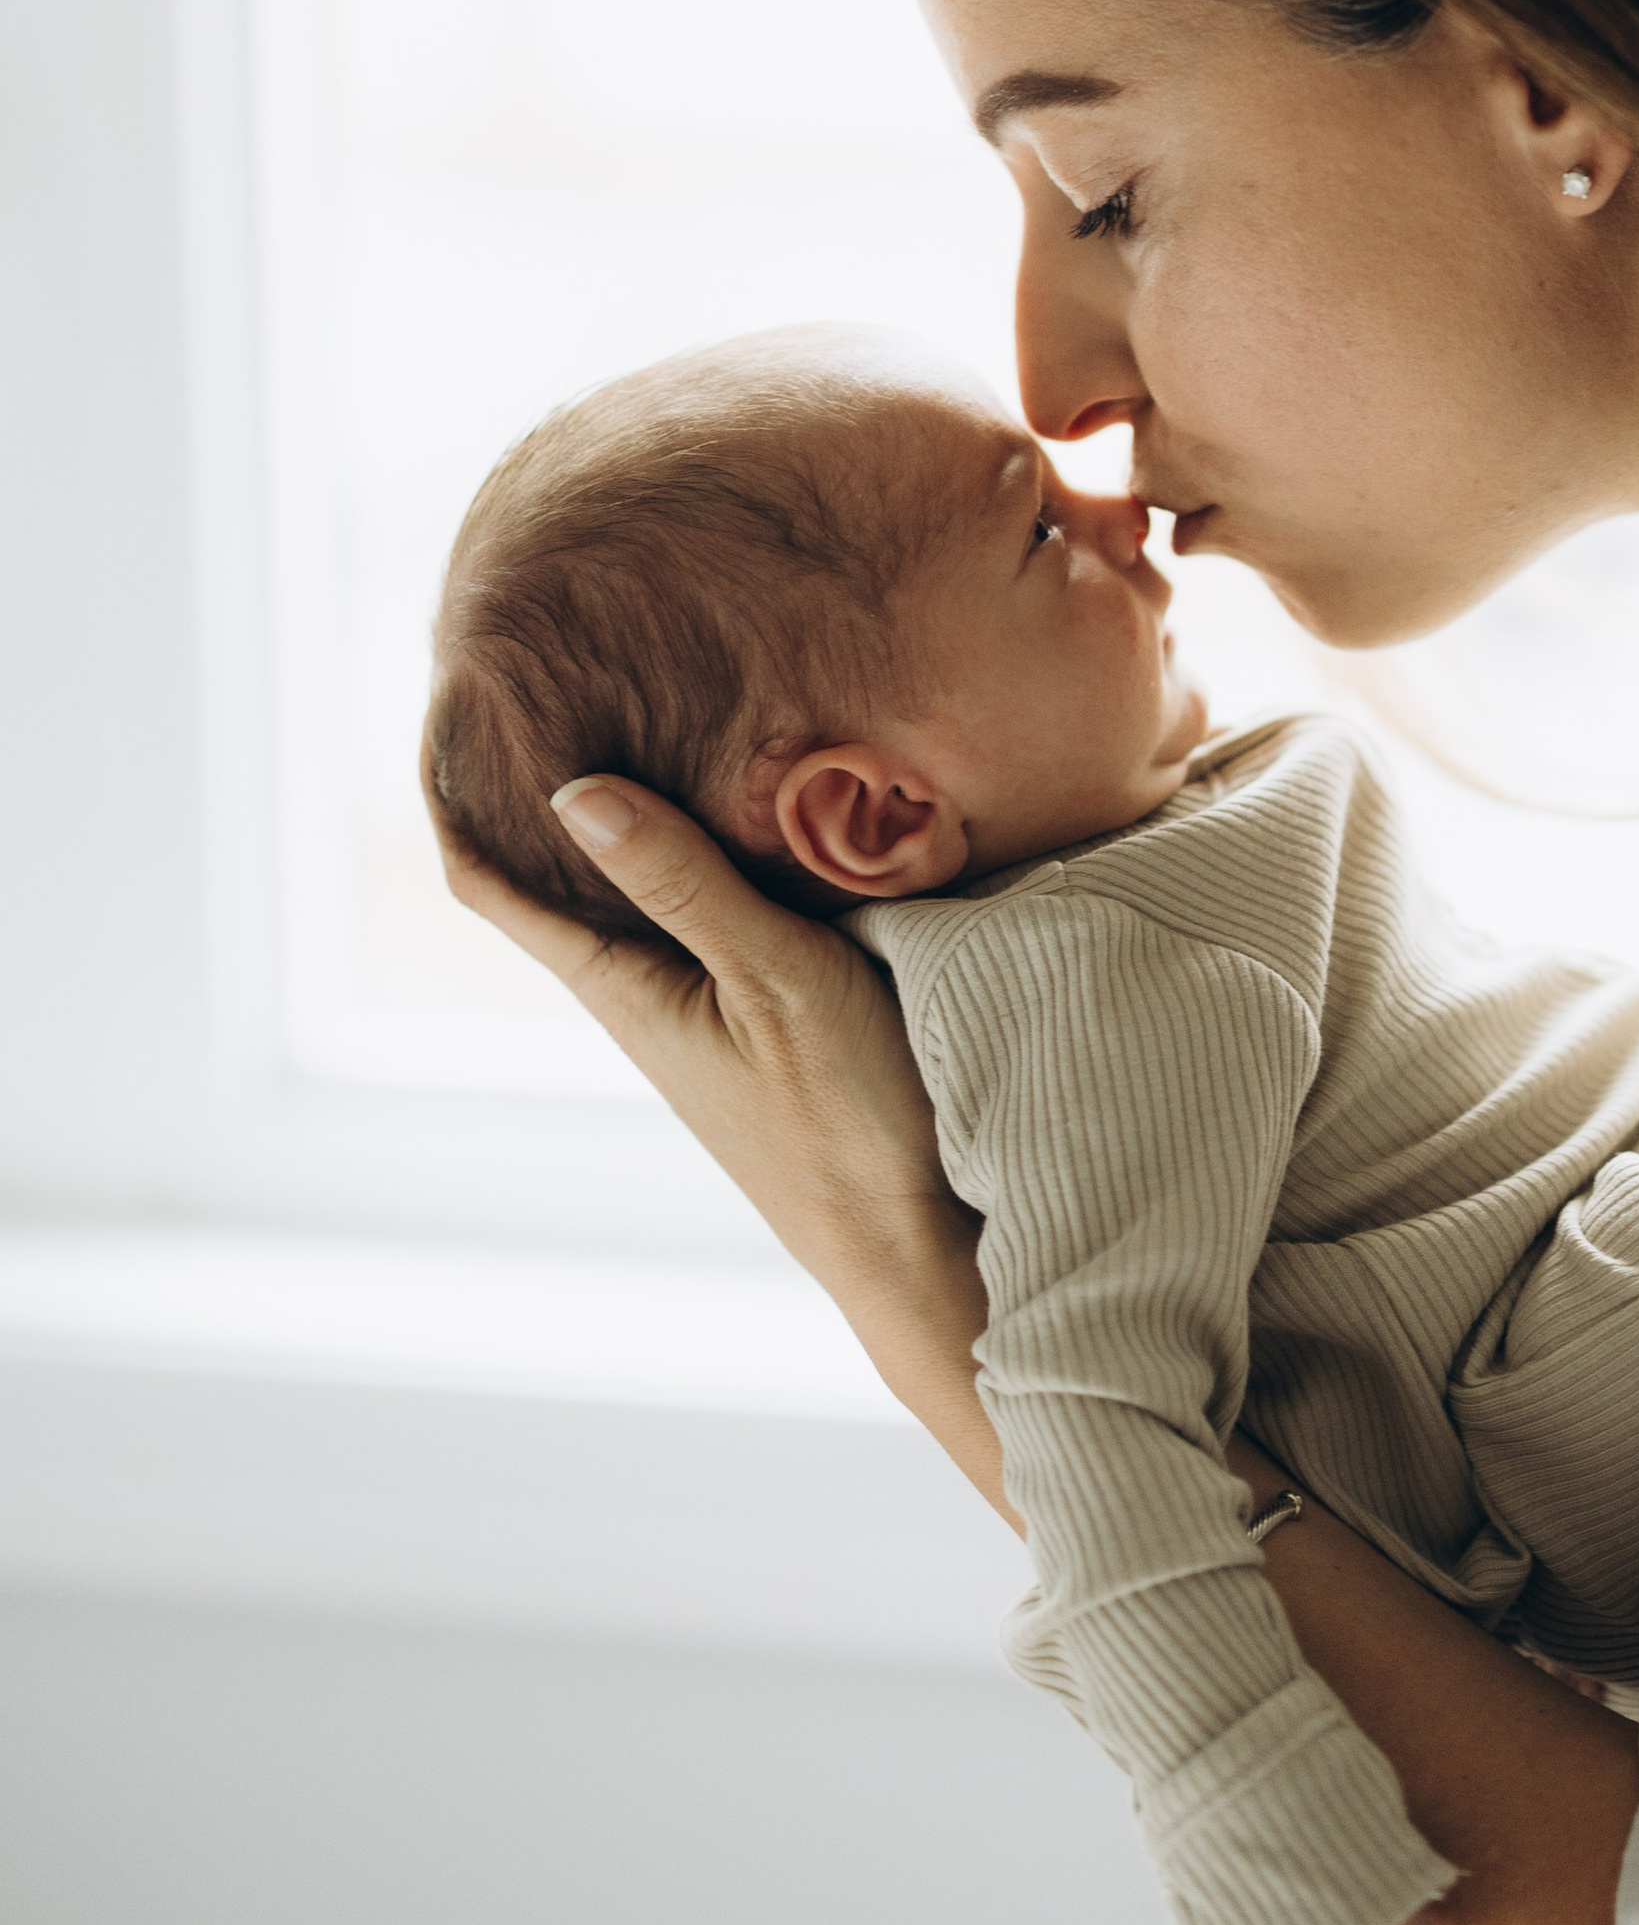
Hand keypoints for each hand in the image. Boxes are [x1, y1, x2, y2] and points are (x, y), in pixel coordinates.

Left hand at [427, 763, 984, 1392]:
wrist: (906, 1240)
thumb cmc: (844, 1115)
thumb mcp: (773, 977)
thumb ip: (682, 885)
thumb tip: (571, 790)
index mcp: (620, 986)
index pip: (494, 885)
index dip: (455, 801)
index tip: (445, 710)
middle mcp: (638, 996)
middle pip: (549, 878)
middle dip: (523, 789)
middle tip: (524, 685)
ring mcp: (690, 1010)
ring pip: (620, 895)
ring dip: (603, 818)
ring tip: (610, 718)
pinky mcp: (746, 1017)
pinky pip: (685, 916)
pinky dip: (675, 852)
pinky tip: (717, 813)